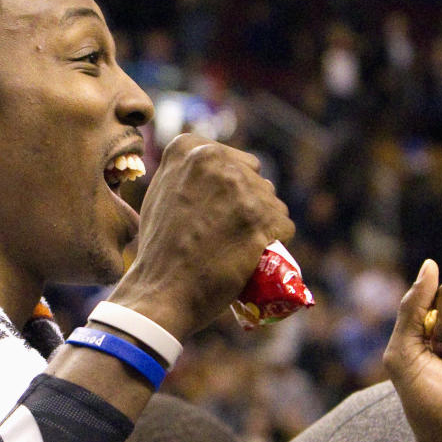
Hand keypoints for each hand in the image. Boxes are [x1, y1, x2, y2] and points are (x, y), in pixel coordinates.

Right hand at [110, 133, 294, 340]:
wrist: (163, 292)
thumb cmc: (158, 251)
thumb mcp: (163, 194)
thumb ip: (190, 175)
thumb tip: (218, 170)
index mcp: (189, 149)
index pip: (232, 159)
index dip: (228, 188)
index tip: (214, 211)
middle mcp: (218, 160)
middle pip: (255, 177)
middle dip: (248, 202)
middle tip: (225, 232)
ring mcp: (242, 188)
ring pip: (272, 202)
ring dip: (261, 224)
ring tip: (233, 248)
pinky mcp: (263, 217)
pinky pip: (284, 226)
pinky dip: (272, 243)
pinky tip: (249, 256)